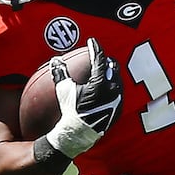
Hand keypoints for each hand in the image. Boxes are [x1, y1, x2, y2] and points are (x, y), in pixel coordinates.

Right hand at [46, 38, 122, 157]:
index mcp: (100, 83)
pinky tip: (109, 86)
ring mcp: (118, 99)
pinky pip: (119, 91)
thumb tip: (55, 60)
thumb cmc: (71, 111)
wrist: (80, 133)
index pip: (99, 59)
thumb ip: (61, 73)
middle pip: (113, 67)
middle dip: (106, 60)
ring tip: (105, 69)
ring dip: (111, 72)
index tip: (92, 41)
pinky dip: (114, 85)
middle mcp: (112, 89)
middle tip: (100, 56)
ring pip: (118, 79)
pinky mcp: (119, 107)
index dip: (95, 48)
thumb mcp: (64, 91)